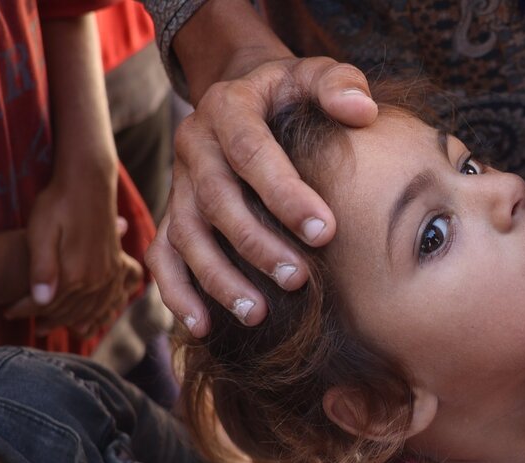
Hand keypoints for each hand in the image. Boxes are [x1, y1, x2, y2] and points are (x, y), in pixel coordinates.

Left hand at [10, 163, 141, 337]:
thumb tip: (40, 301)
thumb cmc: (58, 203)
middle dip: (46, 319)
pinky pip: (107, 300)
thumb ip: (42, 268)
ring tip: (49, 323)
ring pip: (89, 310)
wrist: (88, 181)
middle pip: (68, 311)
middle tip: (27, 323)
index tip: (7, 312)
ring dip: (69, 320)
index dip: (24, 310)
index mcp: (75, 274)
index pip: (45, 304)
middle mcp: (96, 278)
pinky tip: (84, 315)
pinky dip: (95, 313)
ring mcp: (108, 273)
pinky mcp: (115, 266)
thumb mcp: (41, 232)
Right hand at [148, 57, 377, 333]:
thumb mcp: (314, 73)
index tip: (325, 231)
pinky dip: (177, 293)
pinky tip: (204, 327)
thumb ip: (339, 84)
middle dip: (256, 245)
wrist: (246, 94)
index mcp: (228, 107)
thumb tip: (361, 109)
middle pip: (215, 201)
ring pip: (185, 235)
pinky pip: (163, 256)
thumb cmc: (290, 93)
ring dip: (218, 278)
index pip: (251, 153)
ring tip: (257, 314)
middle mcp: (194, 144)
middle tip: (298, 280)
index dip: (285, 194)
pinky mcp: (174, 212)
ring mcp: (179, 182)